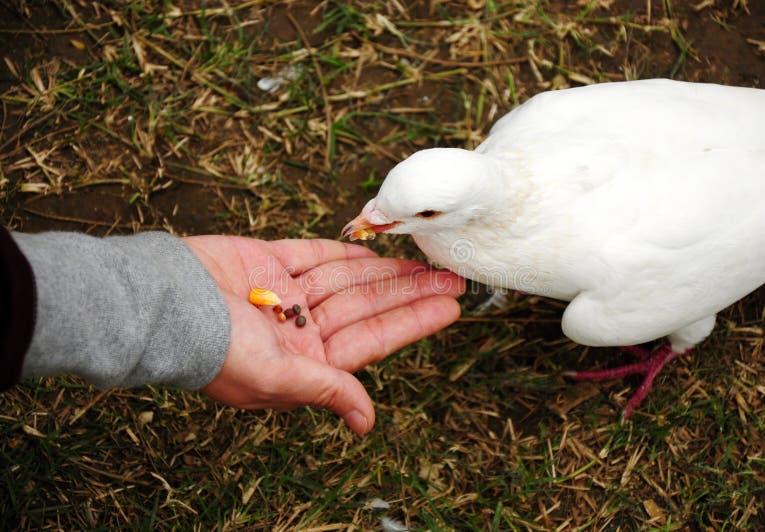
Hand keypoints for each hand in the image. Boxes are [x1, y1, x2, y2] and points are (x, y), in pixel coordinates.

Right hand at [183, 236, 464, 433]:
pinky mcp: (266, 262)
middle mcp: (299, 329)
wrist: (161, 303)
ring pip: (348, 279)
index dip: (412, 322)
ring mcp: (284, 294)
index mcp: (305, 361)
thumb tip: (365, 422)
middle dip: (410, 291)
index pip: (372, 339)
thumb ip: (325, 390)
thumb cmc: (215, 349)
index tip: (450, 307)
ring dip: (386, 270)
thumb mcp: (276, 377)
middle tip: (452, 275)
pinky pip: (314, 255)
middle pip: (367, 306)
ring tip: (425, 258)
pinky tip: (375, 251)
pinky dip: (344, 252)